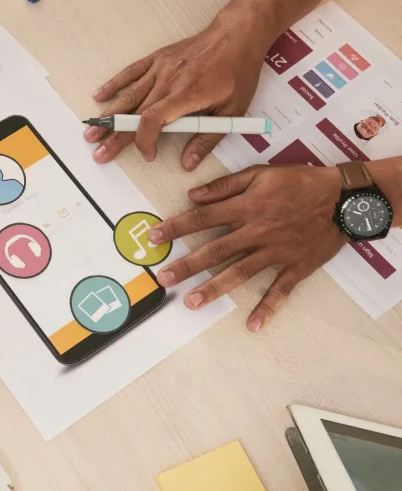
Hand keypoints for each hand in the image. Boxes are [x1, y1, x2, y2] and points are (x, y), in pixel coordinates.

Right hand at [85, 16, 267, 168]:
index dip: (144, 139)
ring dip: (108, 116)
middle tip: (100, 154)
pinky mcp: (156, 59)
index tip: (147, 154)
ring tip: (91, 132)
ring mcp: (160, 68)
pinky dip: (113, 85)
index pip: (155, 119)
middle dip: (115, 136)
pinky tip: (99, 97)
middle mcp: (169, 80)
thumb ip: (207, 138)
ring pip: (128, 96)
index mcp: (189, 94)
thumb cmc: (237, 72)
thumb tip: (188, 162)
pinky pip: (130, 73)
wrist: (236, 36)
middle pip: (135, 113)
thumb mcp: (233, 110)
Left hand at [149, 165, 346, 331]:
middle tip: (164, 278)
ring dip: (215, 289)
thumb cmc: (300, 181)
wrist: (344, 198)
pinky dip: (267, 309)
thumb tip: (193, 195)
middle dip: (187, 265)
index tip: (153, 237)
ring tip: (192, 302)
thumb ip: (226, 186)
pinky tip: (252, 325)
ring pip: (240, 273)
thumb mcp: (261, 173)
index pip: (202, 218)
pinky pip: (279, 291)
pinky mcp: (296, 267)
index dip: (176, 227)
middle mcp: (257, 232)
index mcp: (246, 207)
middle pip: (215, 251)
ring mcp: (276, 252)